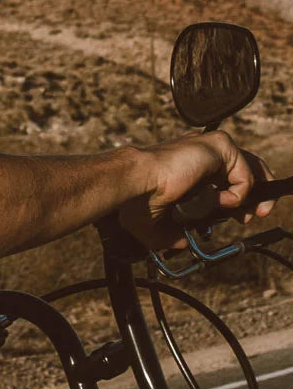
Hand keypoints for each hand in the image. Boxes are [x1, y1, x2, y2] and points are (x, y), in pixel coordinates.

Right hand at [118, 131, 275, 248]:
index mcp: (186, 164)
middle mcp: (201, 152)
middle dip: (253, 197)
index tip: (233, 217)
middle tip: (249, 217)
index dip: (235, 197)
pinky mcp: (220, 146)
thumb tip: (182, 242)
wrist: (136, 182)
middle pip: (243, 169)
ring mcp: (211, 147)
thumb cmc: (136, 197)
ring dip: (253, 197)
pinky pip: (244, 175)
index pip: (222, 175)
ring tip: (244, 214)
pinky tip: (219, 201)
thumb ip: (170, 233)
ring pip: (251, 169)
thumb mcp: (154, 222)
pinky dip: (238, 195)